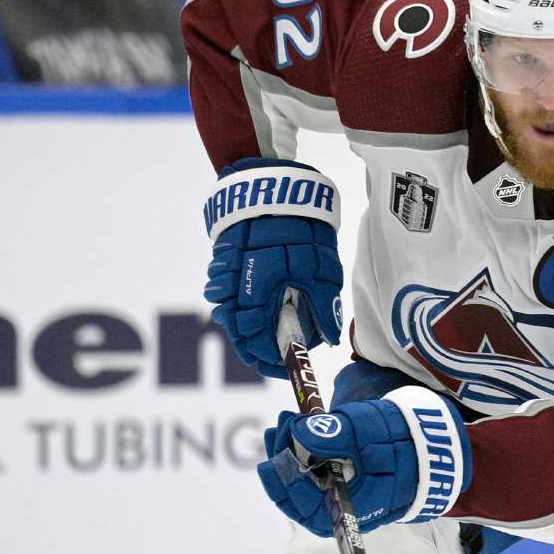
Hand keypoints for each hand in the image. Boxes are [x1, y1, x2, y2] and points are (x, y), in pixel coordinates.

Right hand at [202, 158, 343, 377]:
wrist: (269, 186)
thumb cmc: (300, 225)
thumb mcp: (321, 267)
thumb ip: (322, 305)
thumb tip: (329, 338)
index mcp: (259, 294)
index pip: (257, 342)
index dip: (271, 360)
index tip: (287, 367)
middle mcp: (235, 289)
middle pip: (240, 334)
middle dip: (259, 348)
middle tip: (280, 355)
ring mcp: (226, 275)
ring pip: (230, 315)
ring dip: (250, 327)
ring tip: (273, 330)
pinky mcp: (224, 262)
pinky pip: (227, 294)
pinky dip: (241, 305)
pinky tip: (260, 304)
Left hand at [257, 386, 471, 536]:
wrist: (442, 442)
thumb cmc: (407, 439)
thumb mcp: (369, 430)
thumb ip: (333, 432)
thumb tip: (297, 433)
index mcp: (355, 507)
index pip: (307, 507)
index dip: (285, 484)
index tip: (271, 458)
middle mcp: (350, 510)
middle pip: (304, 497)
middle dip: (285, 465)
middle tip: (276, 430)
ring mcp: (352, 497)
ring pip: (311, 484)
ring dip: (294, 457)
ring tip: (284, 425)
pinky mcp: (355, 482)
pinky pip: (322, 475)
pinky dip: (308, 455)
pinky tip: (302, 431)